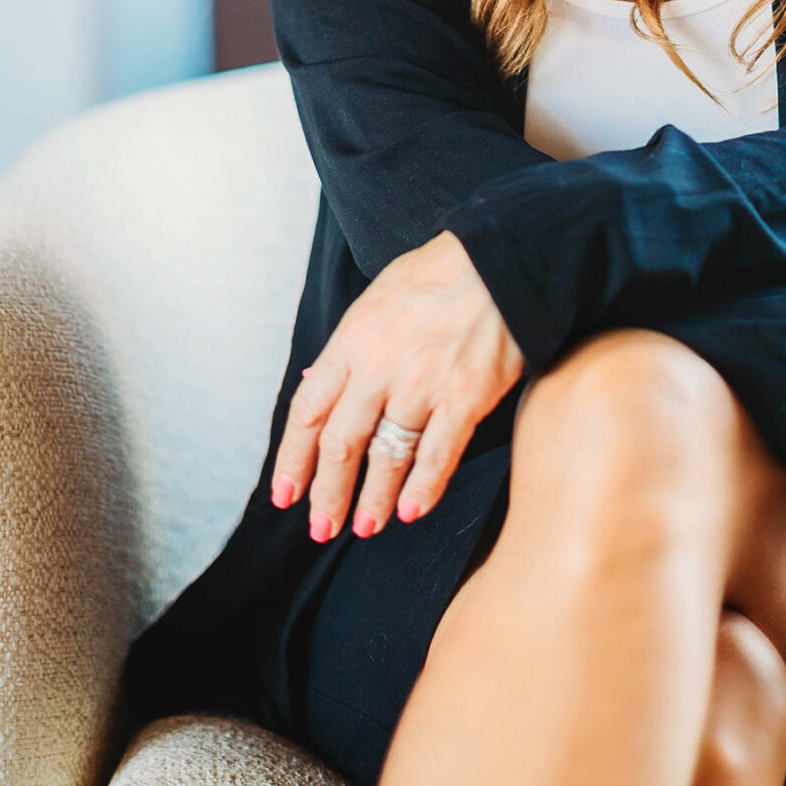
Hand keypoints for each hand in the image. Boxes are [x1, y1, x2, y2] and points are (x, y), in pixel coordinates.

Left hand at [270, 232, 523, 543]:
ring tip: (366, 526)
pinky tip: (410, 511)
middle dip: (327, 493)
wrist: (499, 258)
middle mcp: (380, 367)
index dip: (293, 458)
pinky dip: (421, 489)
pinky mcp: (464, 396)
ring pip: (386, 458)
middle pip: (341, 444)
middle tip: (321, 527)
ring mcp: (422, 384)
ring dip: (372, 501)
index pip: (308, 410)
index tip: (286, 492)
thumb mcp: (377, 299)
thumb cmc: (441, 275)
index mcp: (352, 341)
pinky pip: (436, 455)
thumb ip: (349, 348)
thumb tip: (318, 384)